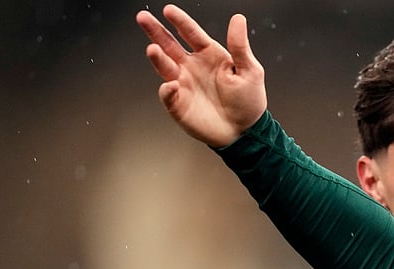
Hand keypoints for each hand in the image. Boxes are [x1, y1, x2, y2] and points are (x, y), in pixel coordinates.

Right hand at [136, 4, 266, 146]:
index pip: (191, 34)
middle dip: (156, 32)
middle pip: (169, 45)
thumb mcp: (250, 70)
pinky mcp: (179, 104)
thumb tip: (238, 19)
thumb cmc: (249, 101)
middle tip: (143, 18)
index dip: (180, 22)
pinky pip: (168, 94)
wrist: (245, 132)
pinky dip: (166, 90)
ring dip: (157, 58)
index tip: (168, 10)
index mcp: (209, 55)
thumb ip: (240, 46)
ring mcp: (184, 84)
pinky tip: (170, 85)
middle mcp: (192, 67)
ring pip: (165, 67)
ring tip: (152, 49)